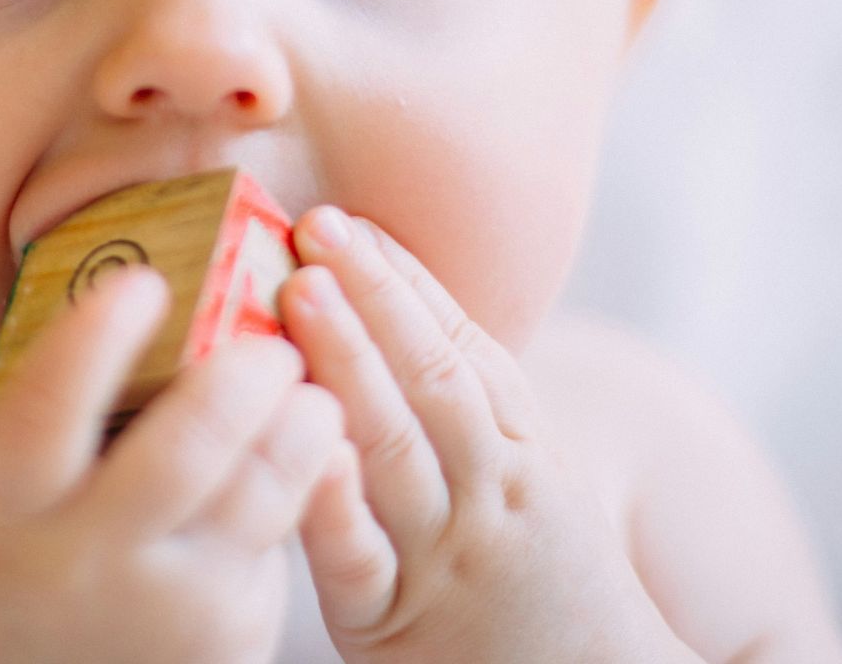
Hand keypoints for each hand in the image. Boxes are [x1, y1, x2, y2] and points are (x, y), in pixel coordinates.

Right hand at [0, 266, 345, 663]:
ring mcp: (168, 601)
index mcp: (5, 518)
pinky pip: (281, 534)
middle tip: (268, 338)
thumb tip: (8, 363)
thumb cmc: (16, 608)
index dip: (96, 340)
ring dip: (298, 426)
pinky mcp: (231, 629)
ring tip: (312, 385)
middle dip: (237, 380)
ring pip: (256, 493)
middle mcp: (86, 559)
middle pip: (181, 451)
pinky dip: (311, 475)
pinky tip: (322, 439)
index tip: (142, 282)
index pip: (45, 411)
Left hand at [283, 208, 690, 662]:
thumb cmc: (542, 576)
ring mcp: (445, 553)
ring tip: (300, 291)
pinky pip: (362, 558)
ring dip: (348, 361)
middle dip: (374, 296)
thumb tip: (393, 310)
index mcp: (522, 449)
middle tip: (316, 226)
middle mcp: (490, 490)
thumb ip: (470, 407)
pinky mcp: (395, 621)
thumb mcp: (529, 479)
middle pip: (433, 379)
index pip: (463, 347)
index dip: (404, 279)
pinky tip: (309, 445)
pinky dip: (337, 500)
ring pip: (397, 447)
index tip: (351, 220)